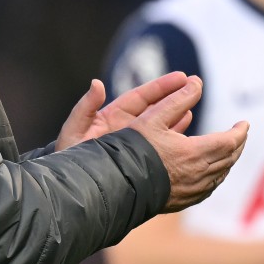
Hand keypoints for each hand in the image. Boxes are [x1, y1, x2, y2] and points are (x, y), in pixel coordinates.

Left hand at [55, 72, 193, 151]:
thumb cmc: (67, 155)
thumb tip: (96, 83)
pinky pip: (159, 147)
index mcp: (112, 116)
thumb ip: (85, 107)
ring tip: (194, 107)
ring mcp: (134, 144)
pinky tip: (188, 136)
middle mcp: (126, 128)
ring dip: (177, 117)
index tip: (181, 77)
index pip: (141, 97)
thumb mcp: (74, 130)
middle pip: (155, 109)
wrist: (71, 185)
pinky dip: (173, 140)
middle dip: (175, 97)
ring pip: (160, 127)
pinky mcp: (139, 161)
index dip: (161, 87)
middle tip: (196, 85)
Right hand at [126, 75, 247, 211]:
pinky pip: (209, 186)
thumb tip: (197, 82)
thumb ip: (177, 99)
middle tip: (240, 134)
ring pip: (221, 174)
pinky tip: (212, 171)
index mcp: (195, 152)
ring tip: (228, 150)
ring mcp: (193, 190)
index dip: (239, 132)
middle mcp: (199, 174)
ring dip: (228, 160)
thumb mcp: (153, 117)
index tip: (244, 123)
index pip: (229, 141)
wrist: (120, 183)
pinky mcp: (185, 200)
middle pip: (229, 158)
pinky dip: (216, 175)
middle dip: (237, 144)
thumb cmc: (135, 149)